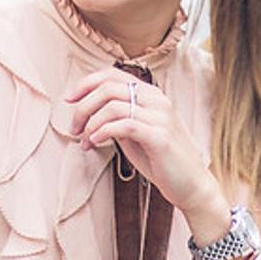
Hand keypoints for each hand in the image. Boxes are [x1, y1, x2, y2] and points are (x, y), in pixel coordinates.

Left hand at [65, 67, 228, 236]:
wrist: (191, 185)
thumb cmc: (161, 160)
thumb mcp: (135, 134)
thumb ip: (117, 118)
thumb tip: (87, 112)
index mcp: (151, 94)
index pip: (113, 74)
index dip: (86, 83)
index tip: (69, 100)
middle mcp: (157, 100)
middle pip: (108, 88)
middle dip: (83, 106)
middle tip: (74, 127)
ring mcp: (160, 117)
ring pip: (113, 106)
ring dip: (91, 123)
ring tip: (84, 140)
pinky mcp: (160, 136)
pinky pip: (124, 125)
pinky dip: (103, 132)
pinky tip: (95, 143)